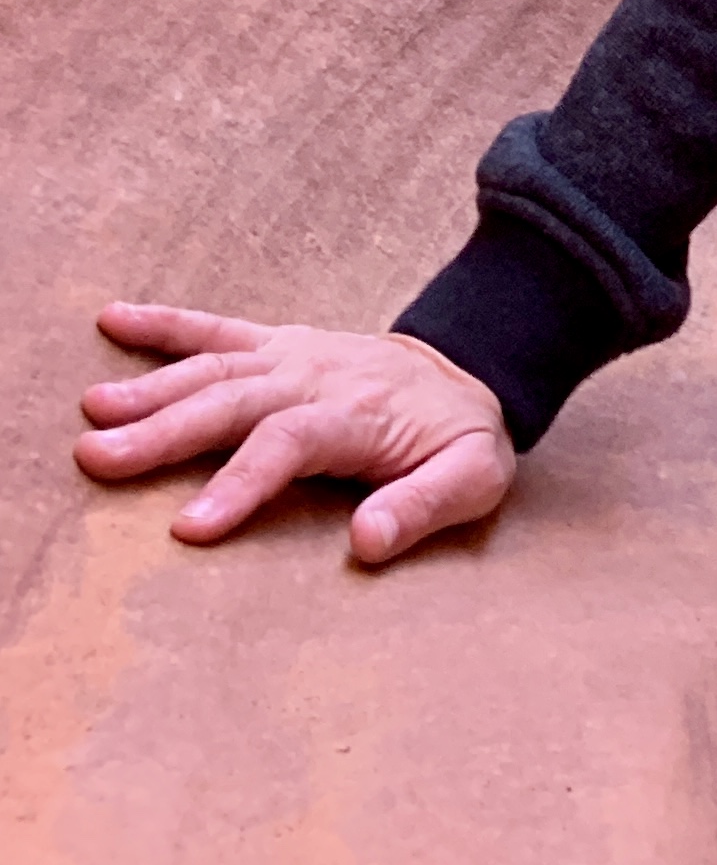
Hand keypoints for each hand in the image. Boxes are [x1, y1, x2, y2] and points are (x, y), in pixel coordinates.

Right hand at [74, 304, 515, 564]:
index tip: (188, 528)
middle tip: (98, 460)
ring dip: (152, 389)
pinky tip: (113, 321)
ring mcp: (293, 354)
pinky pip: (217, 330)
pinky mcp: (279, 343)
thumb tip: (367, 542)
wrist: (475, 366)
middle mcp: (316, 375)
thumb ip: (422, 508)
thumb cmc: (464, 437)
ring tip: (93, 414)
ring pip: (214, 369)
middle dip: (165, 432)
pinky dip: (165, 325)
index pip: (289, 444)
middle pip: (233, 402)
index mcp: (358, 414)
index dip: (239, 483)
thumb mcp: (471, 478)